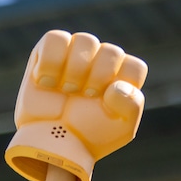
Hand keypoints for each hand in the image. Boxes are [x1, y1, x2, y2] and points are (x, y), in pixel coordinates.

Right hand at [6, 30, 146, 180]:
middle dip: (97, 77)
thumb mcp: (120, 129)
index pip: (134, 67)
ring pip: (85, 40)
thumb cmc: (86, 135)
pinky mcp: (46, 53)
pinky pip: (55, 38)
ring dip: (75, 68)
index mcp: (122, 78)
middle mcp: (100, 62)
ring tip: (66, 89)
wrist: (50, 142)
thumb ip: (131, 105)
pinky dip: (51, 60)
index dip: (119, 85)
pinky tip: (46, 81)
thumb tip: (117, 85)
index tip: (104, 103)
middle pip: (111, 52)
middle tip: (84, 96)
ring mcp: (74, 55)